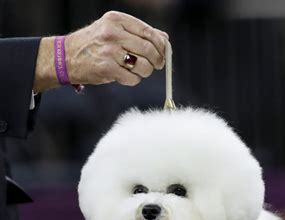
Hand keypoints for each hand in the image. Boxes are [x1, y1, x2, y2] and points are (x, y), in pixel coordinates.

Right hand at [33, 11, 168, 91]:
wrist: (66, 57)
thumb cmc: (94, 44)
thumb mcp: (113, 30)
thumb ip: (138, 32)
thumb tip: (164, 38)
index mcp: (116, 19)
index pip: (149, 32)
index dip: (161, 45)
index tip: (163, 53)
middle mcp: (113, 33)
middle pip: (149, 50)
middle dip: (157, 61)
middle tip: (156, 65)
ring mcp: (109, 51)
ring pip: (144, 66)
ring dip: (145, 72)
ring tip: (138, 70)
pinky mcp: (107, 69)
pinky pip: (133, 79)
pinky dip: (133, 80)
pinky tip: (125, 76)